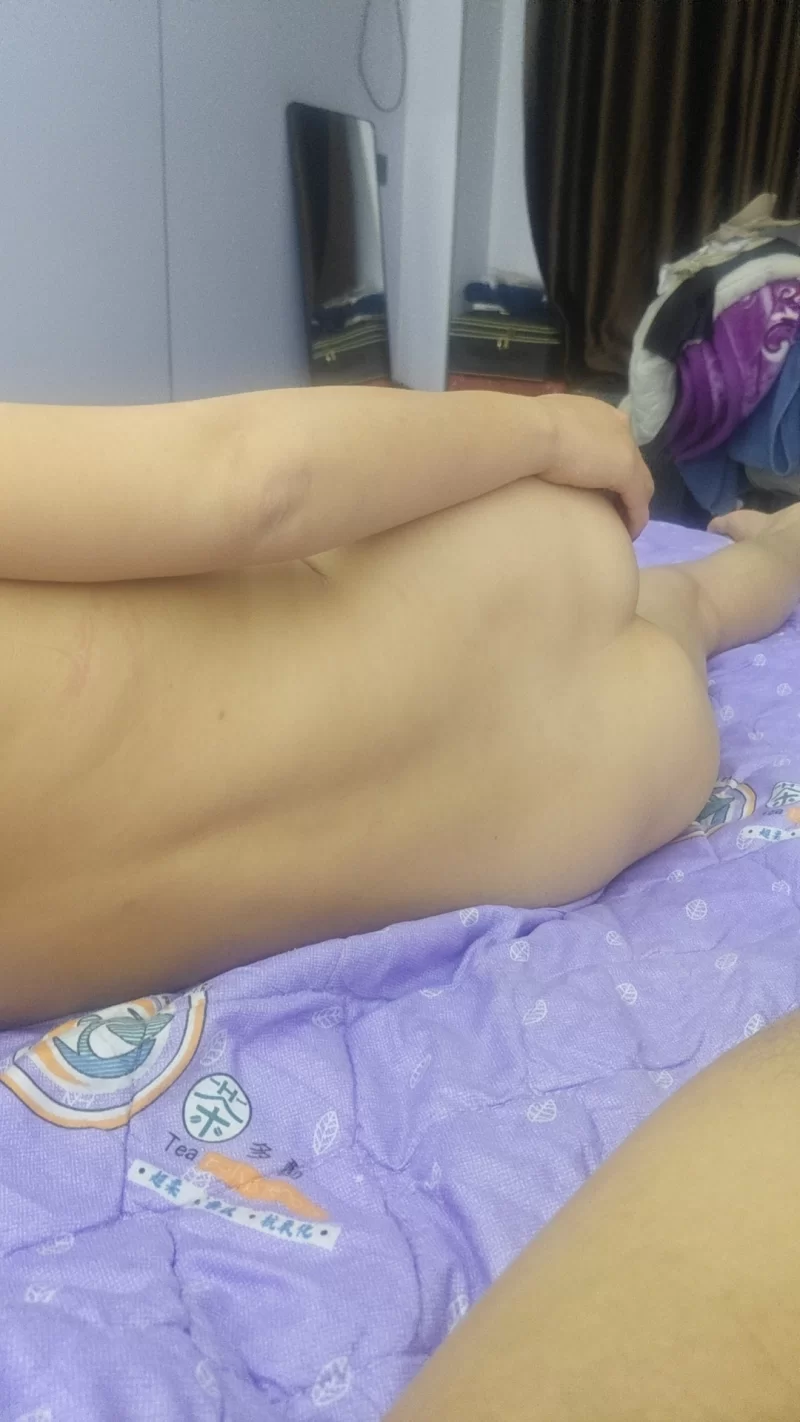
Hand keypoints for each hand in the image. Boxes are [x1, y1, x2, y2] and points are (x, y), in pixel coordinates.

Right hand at [536, 395, 653, 538]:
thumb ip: (549, 437)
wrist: (530, 430)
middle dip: (624, 485)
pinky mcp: (627, 472)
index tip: (598, 484)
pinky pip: (638, 501)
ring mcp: (626, 447)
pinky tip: (627, 534)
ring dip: (633, 504)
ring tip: (621, 525)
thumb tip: (538, 449)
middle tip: (612, 508)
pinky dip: (635, 518)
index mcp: (596, 414)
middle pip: (630, 461)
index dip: (608, 464)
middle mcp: (617, 425)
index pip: (612, 442)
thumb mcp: (540, 428)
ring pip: (640, 482)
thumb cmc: (526, 429)